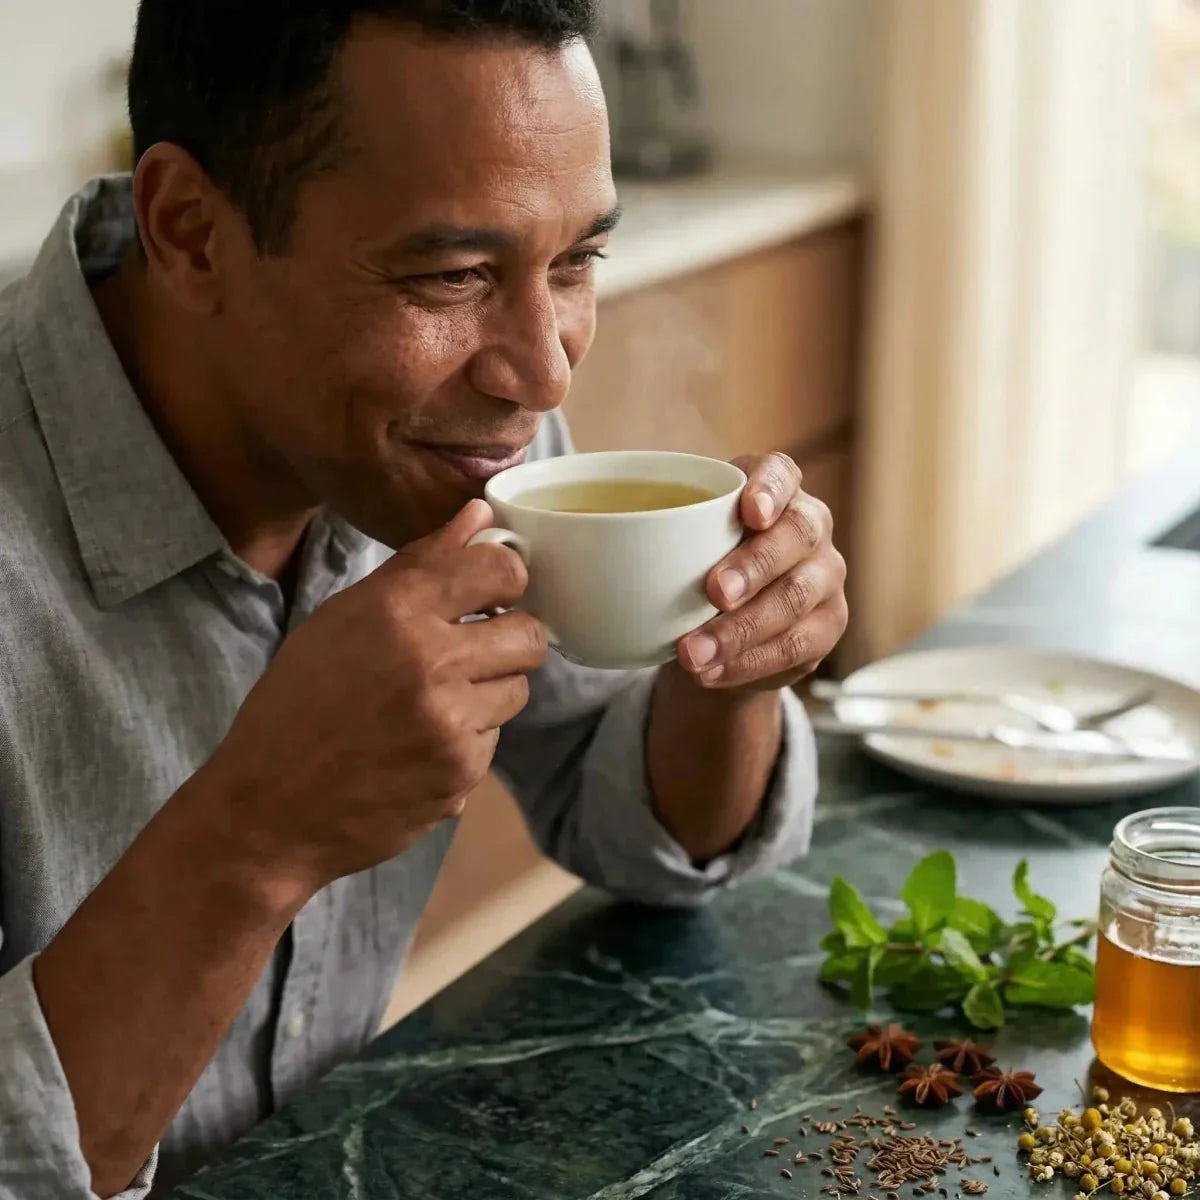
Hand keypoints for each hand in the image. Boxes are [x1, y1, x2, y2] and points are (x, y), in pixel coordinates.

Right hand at [199, 500, 546, 891]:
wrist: (268, 810)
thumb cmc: (297, 705)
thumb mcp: (341, 619)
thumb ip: (420, 564)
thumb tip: (480, 516)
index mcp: (397, 610)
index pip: (500, 570)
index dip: (505, 579)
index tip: (491, 593)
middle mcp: (432, 661)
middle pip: (529, 634)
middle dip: (509, 638)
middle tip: (474, 650)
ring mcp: (451, 722)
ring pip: (518, 688)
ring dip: (490, 690)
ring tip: (437, 700)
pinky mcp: (461, 773)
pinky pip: (495, 738)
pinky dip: (469, 737)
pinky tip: (421, 744)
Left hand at [676, 452, 847, 690]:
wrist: (726, 629)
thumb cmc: (697, 566)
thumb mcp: (678, 541)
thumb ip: (654, 531)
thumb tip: (578, 543)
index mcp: (775, 490)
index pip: (782, 472)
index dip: (770, 488)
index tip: (748, 512)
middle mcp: (810, 526)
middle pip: (797, 534)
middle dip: (754, 565)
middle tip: (713, 592)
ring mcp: (825, 576)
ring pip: (795, 597)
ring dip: (741, 629)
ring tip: (693, 654)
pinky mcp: (827, 625)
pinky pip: (796, 645)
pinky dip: (749, 662)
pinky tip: (712, 671)